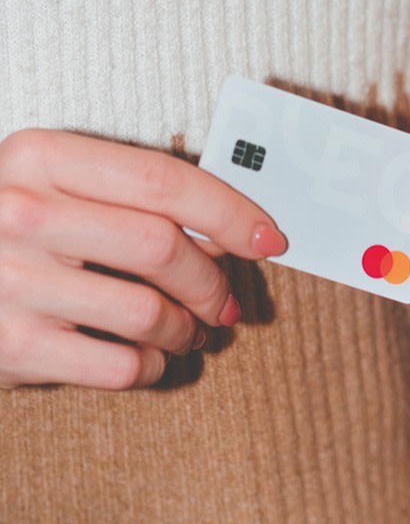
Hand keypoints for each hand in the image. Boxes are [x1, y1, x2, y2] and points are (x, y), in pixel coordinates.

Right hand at [0, 129, 286, 389]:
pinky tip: (152, 358)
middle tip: (228, 301)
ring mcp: (11, 282)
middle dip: (214, 280)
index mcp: (42, 156)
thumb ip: (129, 195)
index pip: (163, 179)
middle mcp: (22, 212)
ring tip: (193, 331)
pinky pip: (119, 366)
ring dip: (189, 328)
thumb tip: (227, 230)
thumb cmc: (8, 222)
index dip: (230, 211)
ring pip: (148, 312)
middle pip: (162, 247)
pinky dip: (153, 367)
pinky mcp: (10, 346)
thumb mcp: (54, 181)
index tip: (270, 236)